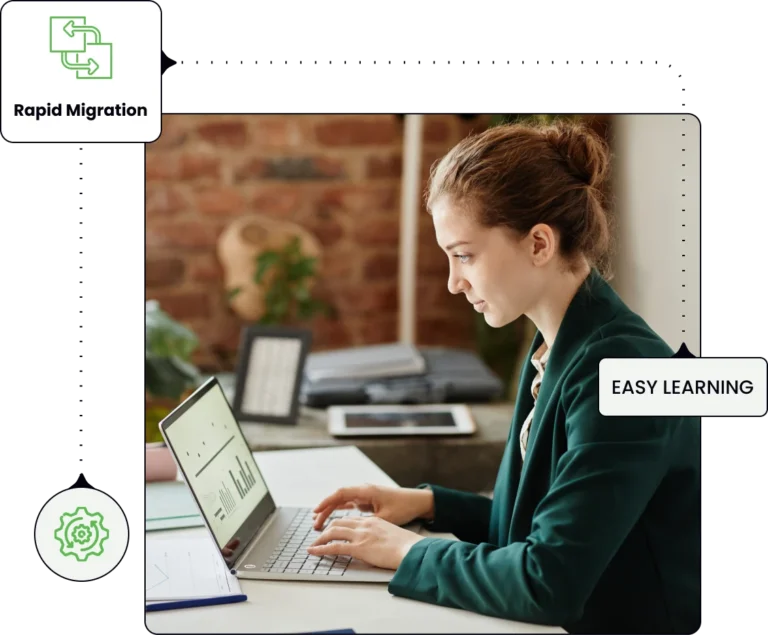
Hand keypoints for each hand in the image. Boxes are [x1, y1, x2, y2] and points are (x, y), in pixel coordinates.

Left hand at [306, 515, 424, 569]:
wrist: (412, 549)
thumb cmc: (406, 545)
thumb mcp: (391, 534)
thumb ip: (379, 534)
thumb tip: (375, 542)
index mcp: (372, 520)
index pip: (350, 519)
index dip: (338, 524)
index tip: (332, 530)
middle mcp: (364, 525)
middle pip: (339, 522)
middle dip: (326, 529)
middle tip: (318, 536)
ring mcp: (361, 535)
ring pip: (333, 532)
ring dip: (320, 539)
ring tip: (313, 546)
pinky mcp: (358, 548)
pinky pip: (334, 547)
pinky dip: (321, 549)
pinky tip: (313, 552)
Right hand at [312, 483, 433, 530]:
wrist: (418, 502)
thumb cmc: (403, 507)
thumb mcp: (384, 518)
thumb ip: (367, 523)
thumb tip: (351, 531)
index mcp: (366, 491)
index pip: (340, 494)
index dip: (326, 502)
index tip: (315, 511)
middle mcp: (363, 490)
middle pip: (338, 498)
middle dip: (325, 510)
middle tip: (315, 524)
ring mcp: (365, 495)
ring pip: (343, 501)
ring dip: (331, 511)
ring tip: (320, 523)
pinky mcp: (368, 500)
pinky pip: (349, 504)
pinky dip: (340, 511)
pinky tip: (333, 519)